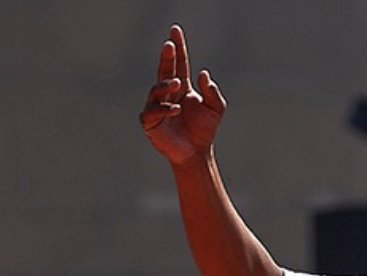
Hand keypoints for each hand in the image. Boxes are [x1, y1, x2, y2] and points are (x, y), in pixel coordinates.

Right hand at [139, 25, 225, 165]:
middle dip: (166, 57)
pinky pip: (152, 112)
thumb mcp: (216, 109)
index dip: (178, 48)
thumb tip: (204, 74)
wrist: (197, 154)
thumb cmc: (205, 131)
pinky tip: (176, 109)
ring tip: (178, 84)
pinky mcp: (150, 123)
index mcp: (182, 87)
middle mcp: (167, 94)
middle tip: (169, 45)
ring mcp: (156, 106)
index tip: (175, 31)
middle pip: (165, 71)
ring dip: (166, 85)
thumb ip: (213, 92)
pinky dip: (163, 109)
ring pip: (156, 90)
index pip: (179, 63)